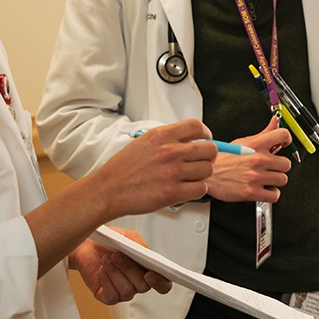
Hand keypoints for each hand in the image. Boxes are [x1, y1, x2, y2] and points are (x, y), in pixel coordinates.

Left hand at [69, 228, 171, 304]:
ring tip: (107, 258)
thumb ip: (141, 246)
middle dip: (129, 269)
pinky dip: (106, 280)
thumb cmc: (109, 241)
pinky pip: (112, 296)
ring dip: (115, 272)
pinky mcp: (108, 297)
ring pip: (127, 291)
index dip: (160, 282)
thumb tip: (147, 254)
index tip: (150, 274)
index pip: (163, 284)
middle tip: (117, 255)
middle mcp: (137, 283)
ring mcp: (123, 292)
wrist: (87, 244)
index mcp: (147, 269)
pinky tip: (101, 269)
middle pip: (143, 286)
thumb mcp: (129, 237)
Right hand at [84, 119, 216, 216]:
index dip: (206, 134)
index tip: (205, 139)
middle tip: (202, 161)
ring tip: (191, 176)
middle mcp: (169, 151)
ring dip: (203, 174)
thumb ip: (167, 139)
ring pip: (208, 169)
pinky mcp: (173, 192)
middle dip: (208, 156)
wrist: (109, 189)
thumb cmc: (124, 169)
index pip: (197, 126)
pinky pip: (201, 188)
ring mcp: (172, 172)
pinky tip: (187, 188)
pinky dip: (197, 189)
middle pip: (209, 149)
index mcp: (161, 136)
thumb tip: (190, 139)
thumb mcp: (144, 142)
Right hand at [205, 116, 291, 201]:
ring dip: (275, 181)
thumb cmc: (223, 159)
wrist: (208, 174)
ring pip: (282, 180)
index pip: (283, 135)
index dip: (288, 139)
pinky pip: (274, 195)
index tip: (286, 144)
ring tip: (266, 179)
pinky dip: (271, 194)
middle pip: (286, 164)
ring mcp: (255, 177)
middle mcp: (257, 160)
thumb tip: (275, 121)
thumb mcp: (243, 142)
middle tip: (271, 168)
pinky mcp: (251, 192)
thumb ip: (263, 133)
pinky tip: (264, 189)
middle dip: (280, 167)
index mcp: (256, 145)